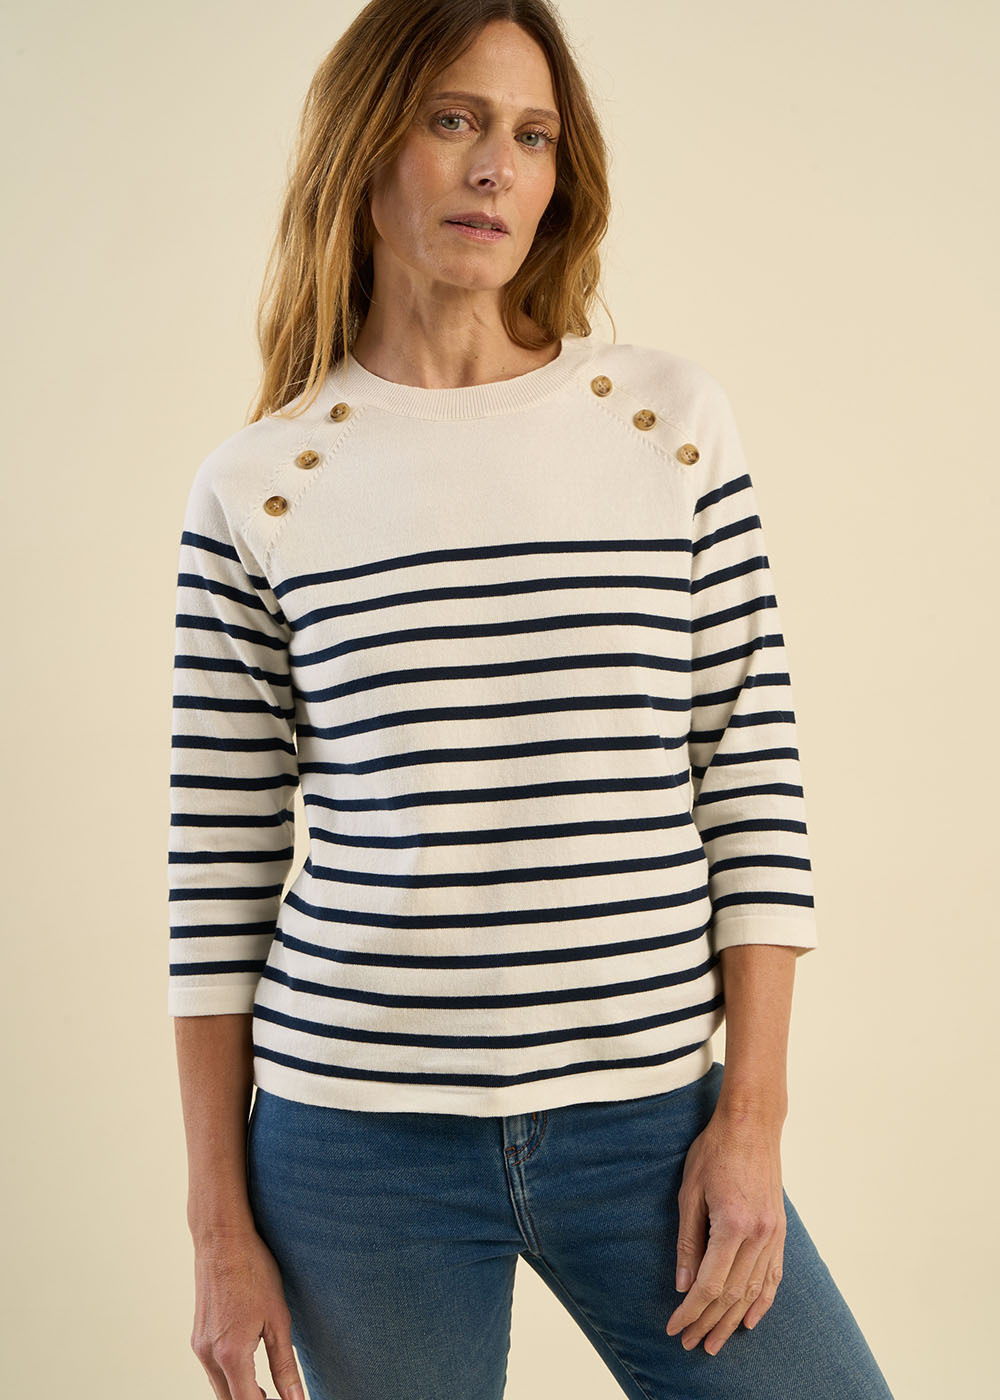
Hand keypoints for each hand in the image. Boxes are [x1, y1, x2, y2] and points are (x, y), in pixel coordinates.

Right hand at [190, 1226, 305, 1399]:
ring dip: (240, 1393)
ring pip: (218, 1387)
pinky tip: (248, 1367)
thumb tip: (295, 1399)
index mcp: (230, 1354)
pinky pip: (212, 1369)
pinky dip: (229, 1377)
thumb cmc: (253, 1271)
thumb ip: (285, 1364)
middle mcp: (208, 1355)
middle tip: (277, 1399)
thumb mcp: (278, 1318)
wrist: (222, 1239)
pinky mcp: (197, 1335)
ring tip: (266, 1391)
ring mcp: (199, 1345)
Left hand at [665, 1110, 786, 1354]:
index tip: (674, 1328)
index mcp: (732, 1225)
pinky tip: (751, 1320)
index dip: (691, 1310)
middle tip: (689, 1343)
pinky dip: (763, 1301)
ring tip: (716, 1342)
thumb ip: (688, 1242)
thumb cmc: (714, 1151)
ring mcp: (773, 1234)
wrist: (751, 1125)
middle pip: (733, 1294)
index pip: (710, 1284)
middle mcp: (758, 1235)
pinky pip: (774, 1275)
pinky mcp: (779, 1230)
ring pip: (754, 1291)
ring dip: (734, 1320)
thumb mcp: (689, 1192)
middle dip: (709, 1323)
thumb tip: (682, 1284)